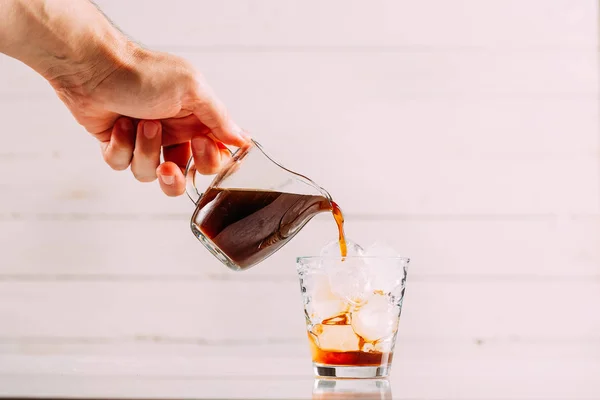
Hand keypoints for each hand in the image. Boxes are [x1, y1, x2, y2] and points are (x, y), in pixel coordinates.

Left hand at [51, 45, 248, 195]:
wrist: (94, 68)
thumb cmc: (144, 73)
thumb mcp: (192, 90)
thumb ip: (220, 118)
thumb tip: (244, 140)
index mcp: (196, 120)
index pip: (215, 157)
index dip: (209, 160)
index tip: (199, 142)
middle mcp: (174, 133)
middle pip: (185, 176)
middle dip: (175, 176)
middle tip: (168, 164)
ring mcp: (145, 142)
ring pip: (150, 175)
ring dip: (144, 152)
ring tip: (138, 124)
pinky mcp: (118, 146)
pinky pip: (122, 165)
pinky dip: (120, 147)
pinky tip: (118, 124)